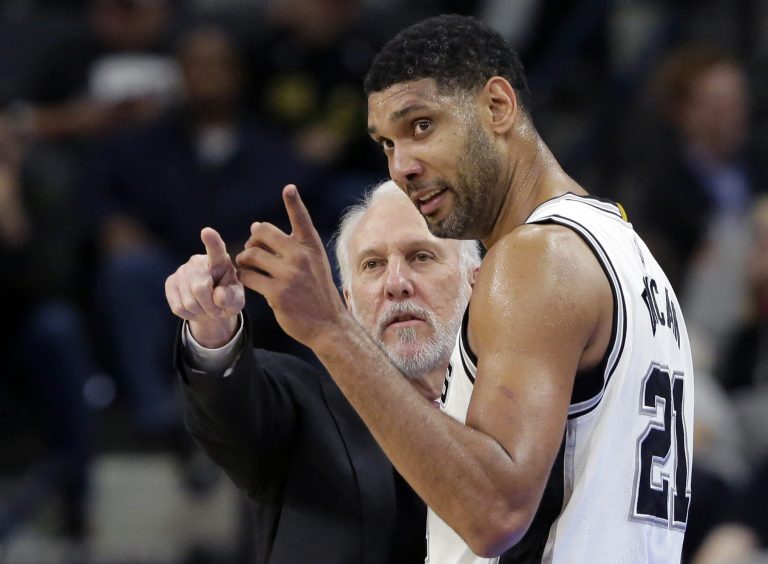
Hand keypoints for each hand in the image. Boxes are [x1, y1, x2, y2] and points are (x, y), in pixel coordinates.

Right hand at [165, 227, 244, 346]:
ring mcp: (182, 270)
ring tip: (207, 308)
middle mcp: (198, 261)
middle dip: (210, 306)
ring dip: (200, 312)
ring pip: (189, 302)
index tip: (206, 232)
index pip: (216, 249)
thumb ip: (232, 298)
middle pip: (200, 289)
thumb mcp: (237, 300)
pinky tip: (195, 308)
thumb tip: (218, 296)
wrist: (210, 306)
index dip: (211, 241)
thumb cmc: (228, 298)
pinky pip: (178, 307)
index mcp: (220, 260)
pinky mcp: (170, 282)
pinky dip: (189, 314)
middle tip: (217, 310)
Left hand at [236, 184, 346, 347]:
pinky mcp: (277, 292)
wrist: (328, 324)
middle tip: (251, 252)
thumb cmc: (317, 292)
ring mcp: (290, 274)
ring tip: (245, 267)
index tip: (288, 188)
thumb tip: (255, 226)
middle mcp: (301, 256)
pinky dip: (243, 277)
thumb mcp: (314, 264)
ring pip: (251, 255)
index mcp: (312, 247)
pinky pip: (248, 277)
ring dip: (243, 260)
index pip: (302, 219)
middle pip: (262, 233)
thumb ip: (290, 246)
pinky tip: (246, 281)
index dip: (294, 202)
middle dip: (252, 240)